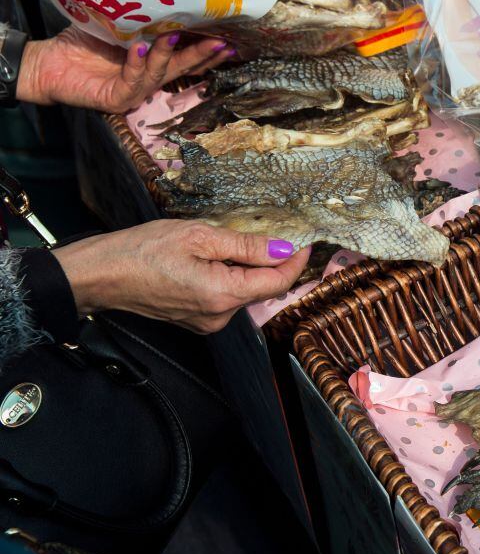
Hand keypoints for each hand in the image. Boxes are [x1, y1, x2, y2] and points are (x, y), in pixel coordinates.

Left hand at [18, 27, 233, 113]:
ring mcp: (134, 91)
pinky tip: (139, 47)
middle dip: (203, 56)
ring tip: (174, 34)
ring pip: (160, 74)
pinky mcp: (116, 99)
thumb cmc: (79, 42)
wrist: (46, 62)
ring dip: (168, 54)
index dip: (206, 49)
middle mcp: (148, 78)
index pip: (185, 57)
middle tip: (221, 44)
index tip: (228, 36)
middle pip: (182, 68)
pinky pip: (132, 82)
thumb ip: (137, 18)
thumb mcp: (114, 25)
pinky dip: (137, 64)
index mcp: (152, 62)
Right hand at [54, 220, 310, 333]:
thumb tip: (283, 248)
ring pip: (244, 291)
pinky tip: (213, 258)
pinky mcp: (196, 319)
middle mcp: (219, 316)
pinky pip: (226, 296)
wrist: (100, 275)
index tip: (305, 242)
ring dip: (247, 267)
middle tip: (269, 232)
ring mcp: (207, 321)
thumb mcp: (198, 236)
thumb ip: (246, 245)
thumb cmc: (142, 251)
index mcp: (223, 295)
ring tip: (227, 242)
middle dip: (271, 261)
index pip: (278, 283)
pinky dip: (229, 277)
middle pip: (263, 288)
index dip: (296, 262)